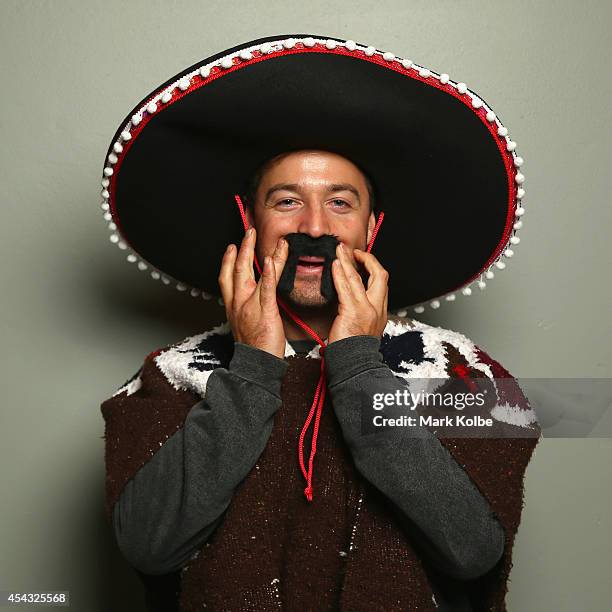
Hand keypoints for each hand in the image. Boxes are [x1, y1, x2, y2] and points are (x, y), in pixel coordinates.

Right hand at [218, 228, 288, 358]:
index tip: (232, 247)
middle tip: (248, 231)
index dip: (228, 260)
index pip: (226, 277)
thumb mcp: (247, 324)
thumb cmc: (256, 347)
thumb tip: (257, 297)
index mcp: (233, 306)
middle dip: (241, 248)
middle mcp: (238, 303)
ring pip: (250, 274)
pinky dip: (269, 273)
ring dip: (255, 253)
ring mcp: (249, 306)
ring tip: (260, 237)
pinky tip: (271, 260)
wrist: (257, 365)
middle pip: (235, 269)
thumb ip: (249, 308)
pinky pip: (266, 289)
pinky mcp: (264, 311)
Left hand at [327, 243, 388, 343]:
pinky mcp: (352, 312)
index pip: (381, 283)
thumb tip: (350, 303)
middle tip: (354, 251)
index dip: (373, 269)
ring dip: (348, 262)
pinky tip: (335, 265)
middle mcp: (377, 309)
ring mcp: (366, 310)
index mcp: (381, 313)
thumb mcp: (364, 330)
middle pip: (379, 276)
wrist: (355, 366)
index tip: (363, 261)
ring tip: (339, 251)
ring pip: (359, 279)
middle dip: (367, 260)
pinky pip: (346, 288)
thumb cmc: (354, 352)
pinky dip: (340, 274)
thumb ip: (361, 314)